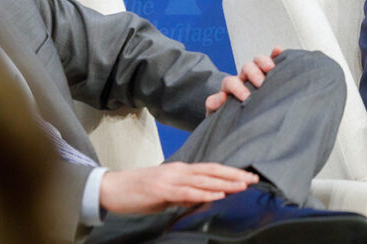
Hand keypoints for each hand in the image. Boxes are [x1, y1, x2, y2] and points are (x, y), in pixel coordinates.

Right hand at [99, 162, 257, 213]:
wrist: (112, 188)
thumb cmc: (139, 191)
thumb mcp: (167, 193)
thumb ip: (185, 194)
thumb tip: (203, 198)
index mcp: (181, 170)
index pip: (212, 169)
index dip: (230, 172)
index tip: (248, 176)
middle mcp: (179, 170)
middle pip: (212, 171)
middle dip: (235, 175)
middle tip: (254, 178)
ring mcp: (171, 178)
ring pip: (203, 179)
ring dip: (225, 182)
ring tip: (242, 185)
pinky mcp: (162, 189)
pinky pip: (187, 191)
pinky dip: (204, 191)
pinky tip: (218, 193)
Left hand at [205, 48, 282, 114]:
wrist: (237, 115)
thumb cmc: (231, 116)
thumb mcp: (218, 113)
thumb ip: (214, 105)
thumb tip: (222, 96)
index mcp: (231, 87)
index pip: (231, 82)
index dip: (237, 88)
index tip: (246, 98)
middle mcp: (244, 77)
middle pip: (246, 68)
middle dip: (253, 74)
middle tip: (260, 84)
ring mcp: (257, 72)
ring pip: (258, 61)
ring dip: (264, 62)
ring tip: (271, 69)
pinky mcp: (269, 71)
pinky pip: (272, 59)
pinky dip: (276, 54)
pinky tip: (279, 51)